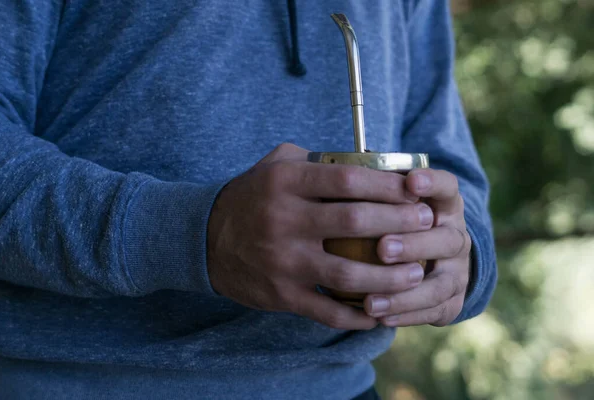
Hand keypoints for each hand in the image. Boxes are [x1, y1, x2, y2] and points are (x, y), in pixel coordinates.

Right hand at [206, 143, 434, 330]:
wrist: (203, 239)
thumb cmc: (250, 197)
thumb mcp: (275, 165)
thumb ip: (315, 160)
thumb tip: (365, 161)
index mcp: (285, 183)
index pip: (348, 180)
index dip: (389, 186)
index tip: (415, 191)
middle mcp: (283, 220)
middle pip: (356, 223)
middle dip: (401, 224)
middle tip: (428, 225)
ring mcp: (282, 261)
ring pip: (348, 273)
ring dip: (390, 276)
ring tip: (417, 273)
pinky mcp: (280, 294)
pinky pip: (327, 310)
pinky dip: (359, 315)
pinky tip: (382, 312)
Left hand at [363, 168, 471, 326]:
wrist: (433, 259)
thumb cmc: (396, 221)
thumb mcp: (390, 200)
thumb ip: (369, 187)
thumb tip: (325, 168)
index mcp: (443, 205)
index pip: (447, 187)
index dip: (433, 183)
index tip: (411, 181)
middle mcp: (455, 235)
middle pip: (446, 239)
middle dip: (414, 244)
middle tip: (382, 248)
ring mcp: (457, 270)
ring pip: (440, 284)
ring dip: (405, 293)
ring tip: (371, 300)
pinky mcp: (452, 300)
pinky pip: (432, 311)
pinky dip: (405, 315)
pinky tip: (378, 316)